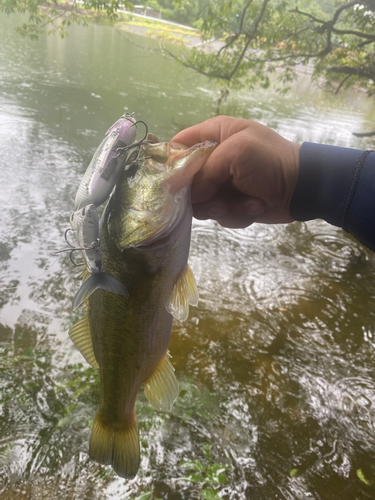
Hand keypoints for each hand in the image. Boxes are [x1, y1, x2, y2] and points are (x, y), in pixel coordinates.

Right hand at [171, 116, 300, 227]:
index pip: (178, 146)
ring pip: (201, 203)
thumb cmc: (270, 162)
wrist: (303, 188)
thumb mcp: (235, 154)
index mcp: (214, 135)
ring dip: (223, 207)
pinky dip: (237, 214)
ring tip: (245, 202)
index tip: (174, 184)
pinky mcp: (231, 203)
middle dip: (201, 195)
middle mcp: (214, 158)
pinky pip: (219, 214)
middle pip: (185, 182)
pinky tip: (255, 206)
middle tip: (218, 200)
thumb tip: (185, 195)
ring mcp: (222, 183)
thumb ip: (203, 171)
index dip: (172, 165)